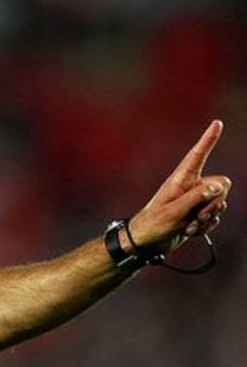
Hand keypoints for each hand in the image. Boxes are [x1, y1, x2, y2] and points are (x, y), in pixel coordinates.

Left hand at [128, 120, 231, 254]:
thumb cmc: (152, 225)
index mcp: (180, 180)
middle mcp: (190, 187)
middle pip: (222, 185)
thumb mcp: (173, 212)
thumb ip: (196, 198)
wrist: (146, 243)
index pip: (197, 156)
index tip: (217, 123)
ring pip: (220, 203)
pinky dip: (205, 228)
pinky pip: (215, 218)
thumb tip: (217, 187)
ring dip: (207, 219)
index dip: (208, 140)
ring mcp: (195, 202)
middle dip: (215, 203)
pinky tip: (189, 232)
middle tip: (198, 216)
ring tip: (188, 226)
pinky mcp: (197, 215)